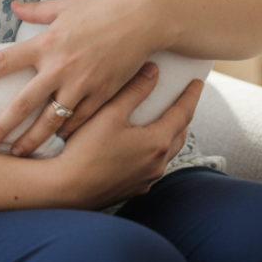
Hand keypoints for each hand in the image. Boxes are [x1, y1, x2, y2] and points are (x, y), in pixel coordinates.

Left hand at [0, 0, 160, 154]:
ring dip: (33, 140)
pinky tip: (58, 144)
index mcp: (47, 42)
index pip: (3, 61)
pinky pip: (81, 119)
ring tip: (18, 154)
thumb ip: (38, 10)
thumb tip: (15, 7)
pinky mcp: (103, 94)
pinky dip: (68, 132)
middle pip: (24, 103)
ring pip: (52, 120)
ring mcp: (83, 83)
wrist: (145, 16)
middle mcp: (61, 66)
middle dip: (2, 125)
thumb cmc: (105, 6)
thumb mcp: (67, 4)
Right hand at [57, 63, 203, 208]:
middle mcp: (157, 164)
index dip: (191, 96)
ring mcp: (145, 180)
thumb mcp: (110, 113)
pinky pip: (151, 168)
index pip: (183, 113)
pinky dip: (153, 153)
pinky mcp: (132, 190)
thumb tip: (154, 70)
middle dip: (183, 116)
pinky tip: (142, 148)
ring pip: (166, 153)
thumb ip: (134, 90)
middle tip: (182, 100)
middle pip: (179, 134)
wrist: (64, 190)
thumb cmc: (85, 149)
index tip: (197, 82)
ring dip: (169, 135)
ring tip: (164, 121)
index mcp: (157, 143)